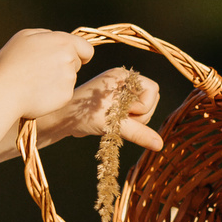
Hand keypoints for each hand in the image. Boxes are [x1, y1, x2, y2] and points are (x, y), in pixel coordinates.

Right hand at [0, 28, 94, 121]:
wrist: (5, 91)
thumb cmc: (10, 62)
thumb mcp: (24, 36)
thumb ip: (45, 34)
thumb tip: (56, 38)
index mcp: (63, 42)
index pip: (86, 48)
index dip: (82, 53)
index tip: (77, 57)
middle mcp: (70, 59)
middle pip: (77, 63)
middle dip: (65, 64)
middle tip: (42, 69)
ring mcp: (69, 79)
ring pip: (69, 78)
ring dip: (58, 79)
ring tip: (35, 81)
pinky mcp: (66, 96)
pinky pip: (64, 93)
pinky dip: (54, 93)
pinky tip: (37, 92)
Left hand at [38, 68, 164, 150]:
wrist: (62, 119)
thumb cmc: (84, 115)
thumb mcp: (113, 124)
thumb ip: (139, 133)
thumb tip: (160, 145)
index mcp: (124, 76)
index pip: (152, 89)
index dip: (143, 105)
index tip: (124, 112)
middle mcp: (124, 81)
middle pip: (151, 100)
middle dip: (139, 115)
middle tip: (118, 119)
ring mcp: (120, 92)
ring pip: (144, 109)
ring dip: (133, 121)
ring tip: (113, 121)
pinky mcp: (116, 103)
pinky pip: (133, 114)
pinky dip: (126, 122)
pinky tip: (111, 122)